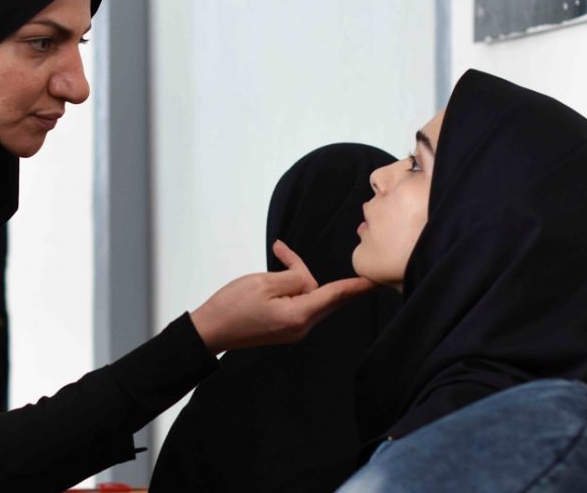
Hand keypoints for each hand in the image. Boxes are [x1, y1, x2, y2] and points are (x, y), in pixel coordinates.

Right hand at [189, 240, 376, 353]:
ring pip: (309, 298)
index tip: (376, 281)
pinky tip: (273, 279)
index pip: (335, 295)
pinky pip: (298, 305)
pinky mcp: (284, 330)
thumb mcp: (265, 282)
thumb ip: (294, 277)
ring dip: (295, 279)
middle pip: (322, 295)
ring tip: (271, 264)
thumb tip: (306, 282)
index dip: (356, 287)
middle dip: (306, 274)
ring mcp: (293, 331)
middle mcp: (301, 327)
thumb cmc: (233, 305)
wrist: (210, 330)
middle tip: (283, 255)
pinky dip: (290, 289)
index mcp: (299, 315)